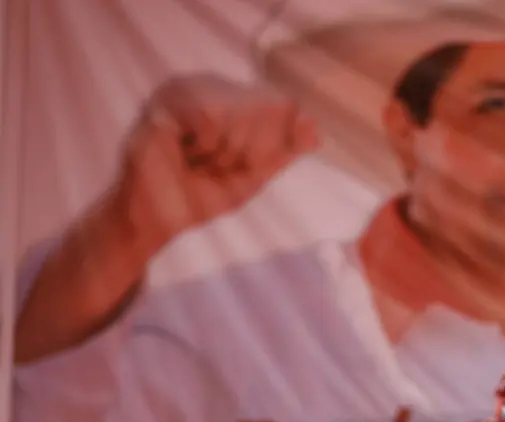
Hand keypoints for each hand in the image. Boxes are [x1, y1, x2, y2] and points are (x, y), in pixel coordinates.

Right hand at [114, 73, 318, 251]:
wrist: (159, 222)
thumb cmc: (202, 196)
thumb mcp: (254, 176)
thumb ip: (284, 152)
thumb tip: (316, 130)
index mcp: (236, 100)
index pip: (285, 106)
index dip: (272, 144)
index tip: (244, 166)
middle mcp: (213, 86)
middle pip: (267, 107)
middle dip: (248, 152)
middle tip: (216, 167)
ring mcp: (188, 87)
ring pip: (239, 110)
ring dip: (225, 152)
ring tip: (199, 162)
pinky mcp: (167, 99)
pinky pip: (211, 116)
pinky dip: (205, 146)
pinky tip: (184, 154)